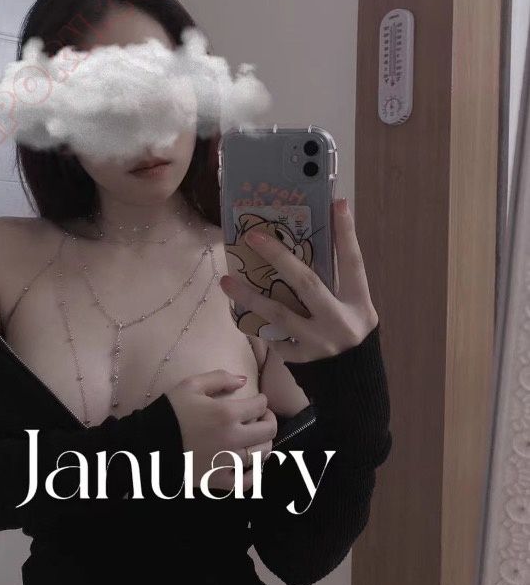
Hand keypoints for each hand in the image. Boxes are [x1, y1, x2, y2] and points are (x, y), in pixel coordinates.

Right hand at [165, 371, 276, 490]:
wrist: (148, 442)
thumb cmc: (170, 411)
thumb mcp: (191, 385)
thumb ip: (219, 378)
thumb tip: (244, 381)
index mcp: (227, 413)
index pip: (260, 406)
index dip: (262, 401)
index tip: (257, 402)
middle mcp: (233, 438)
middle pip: (268, 431)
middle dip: (268, 421)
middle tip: (261, 418)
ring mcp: (228, 462)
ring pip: (262, 455)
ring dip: (264, 444)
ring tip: (256, 440)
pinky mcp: (219, 480)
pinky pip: (247, 481)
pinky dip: (253, 473)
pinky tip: (249, 466)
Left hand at [218, 198, 378, 363]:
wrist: (351, 381)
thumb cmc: (347, 331)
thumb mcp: (354, 306)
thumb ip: (336, 280)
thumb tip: (315, 235)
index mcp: (359, 304)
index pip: (353, 263)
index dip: (347, 234)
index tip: (337, 203)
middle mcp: (341, 322)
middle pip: (307, 283)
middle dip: (279, 257)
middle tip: (254, 237)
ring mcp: (319, 343)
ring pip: (279, 314)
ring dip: (250, 296)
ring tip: (226, 280)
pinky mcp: (301, 359)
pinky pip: (272, 337)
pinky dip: (255, 323)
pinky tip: (237, 311)